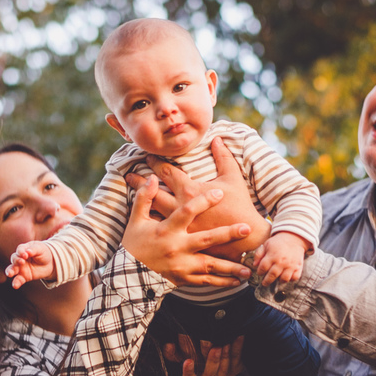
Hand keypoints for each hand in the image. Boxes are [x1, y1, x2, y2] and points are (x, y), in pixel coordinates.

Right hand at [8, 241, 54, 288]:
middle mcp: (20, 258)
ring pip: (12, 269)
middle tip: (21, 262)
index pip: (20, 250)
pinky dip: (16, 282)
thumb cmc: (43, 253)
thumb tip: (27, 252)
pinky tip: (15, 285)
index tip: (25, 255)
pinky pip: (18, 280)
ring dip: (10, 271)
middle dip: (16, 260)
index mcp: (23, 249)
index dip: (21, 252)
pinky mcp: (24, 276)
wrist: (50, 263)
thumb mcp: (40, 248)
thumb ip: (33, 250)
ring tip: (9, 273)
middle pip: (14, 259)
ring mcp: (21, 268)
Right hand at [122, 175, 253, 286]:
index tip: (218, 193)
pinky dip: (222, 281)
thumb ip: (145, 198)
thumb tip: (152, 177)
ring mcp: (182, 266)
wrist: (128, 275)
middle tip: (246, 228)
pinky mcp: (184, 279)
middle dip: (227, 234)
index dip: (202, 202)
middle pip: (206, 239)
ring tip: (249, 267)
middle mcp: (176, 248)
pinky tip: (237, 280)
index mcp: (166, 231)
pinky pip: (206, 281)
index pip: (186, 213)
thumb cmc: (134, 244)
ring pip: (210, 265)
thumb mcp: (136, 220)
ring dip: (230, 266)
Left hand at [124, 137, 271, 259]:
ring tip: (131, 191)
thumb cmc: (240, 206)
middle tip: (129, 173)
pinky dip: (148, 217)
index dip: (155, 163)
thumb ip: (223, 157)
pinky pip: (159, 225)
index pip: (166, 172)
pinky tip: (142, 214)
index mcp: (190, 190)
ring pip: (152, 208)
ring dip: (140, 198)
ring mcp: (178, 224)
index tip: (147, 157)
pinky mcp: (180, 236)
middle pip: (153, 190)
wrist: (245, 236)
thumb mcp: (233, 178)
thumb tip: (217, 139)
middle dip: (140, 180)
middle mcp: (180, 206)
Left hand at [251, 232, 309, 286]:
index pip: (263, 267)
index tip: (260, 272)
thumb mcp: (266, 245)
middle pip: (272, 275)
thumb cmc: (278, 242)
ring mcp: (291, 265)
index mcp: (272, 255)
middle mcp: (282, 261)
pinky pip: (294, 278)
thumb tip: (254, 265)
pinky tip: (286, 275)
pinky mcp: (298, 267)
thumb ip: (258, 254)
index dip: (260, 272)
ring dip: (279, 280)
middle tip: (264, 283)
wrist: (294, 238)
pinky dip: (290, 279)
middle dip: (266, 281)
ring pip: (284, 279)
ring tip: (276, 278)